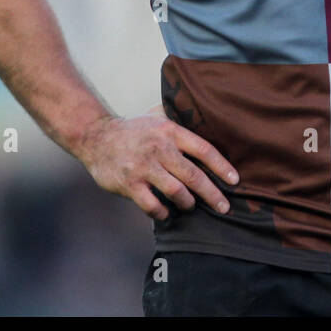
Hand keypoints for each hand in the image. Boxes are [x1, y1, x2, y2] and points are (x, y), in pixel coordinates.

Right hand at [82, 106, 239, 220]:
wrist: (96, 137)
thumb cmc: (134, 130)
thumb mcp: (157, 117)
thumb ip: (180, 123)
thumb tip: (211, 124)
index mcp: (169, 131)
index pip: (203, 149)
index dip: (221, 166)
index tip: (235, 181)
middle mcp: (158, 148)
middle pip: (193, 175)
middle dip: (212, 194)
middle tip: (224, 207)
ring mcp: (142, 166)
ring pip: (176, 191)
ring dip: (187, 202)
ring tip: (190, 205)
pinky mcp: (128, 183)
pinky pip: (152, 204)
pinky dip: (162, 212)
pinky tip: (166, 213)